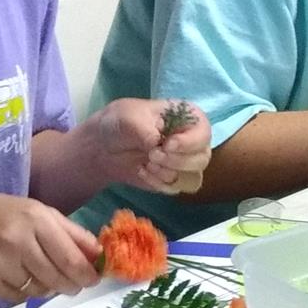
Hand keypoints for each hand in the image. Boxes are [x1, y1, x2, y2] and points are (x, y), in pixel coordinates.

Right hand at [0, 194, 101, 303]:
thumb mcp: (31, 210)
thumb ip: (67, 231)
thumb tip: (98, 255)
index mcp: (34, 217)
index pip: (71, 257)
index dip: (87, 273)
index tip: (93, 278)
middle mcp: (19, 240)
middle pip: (60, 277)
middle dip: (72, 285)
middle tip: (74, 285)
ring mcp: (3, 264)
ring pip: (41, 289)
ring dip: (48, 287)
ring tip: (40, 274)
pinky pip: (21, 296)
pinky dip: (26, 291)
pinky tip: (17, 276)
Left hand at [77, 97, 211, 194]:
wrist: (103, 146)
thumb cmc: (120, 123)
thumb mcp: (129, 119)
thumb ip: (146, 131)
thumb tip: (158, 146)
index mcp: (187, 118)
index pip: (204, 132)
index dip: (189, 142)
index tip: (166, 144)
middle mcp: (191, 140)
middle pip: (202, 159)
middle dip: (176, 161)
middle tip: (152, 155)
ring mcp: (184, 162)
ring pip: (193, 177)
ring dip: (167, 173)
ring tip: (147, 163)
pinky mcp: (173, 179)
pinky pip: (176, 189)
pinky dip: (158, 183)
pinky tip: (142, 170)